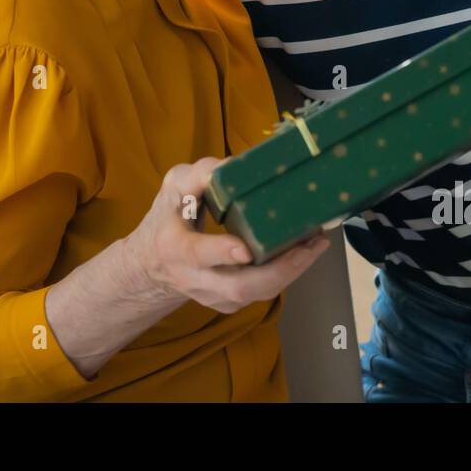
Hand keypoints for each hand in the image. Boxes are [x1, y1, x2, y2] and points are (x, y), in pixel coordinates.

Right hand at [122, 157, 329, 314]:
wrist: (153, 265)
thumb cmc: (168, 218)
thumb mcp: (174, 188)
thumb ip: (200, 175)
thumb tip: (236, 166)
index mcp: (174, 248)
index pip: (198, 254)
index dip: (222, 252)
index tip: (246, 248)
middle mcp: (194, 279)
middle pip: (240, 287)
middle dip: (281, 269)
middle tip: (311, 242)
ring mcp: (213, 296)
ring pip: (257, 294)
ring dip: (292, 270)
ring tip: (317, 242)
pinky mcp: (229, 304)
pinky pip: (262, 293)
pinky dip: (287, 273)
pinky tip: (304, 251)